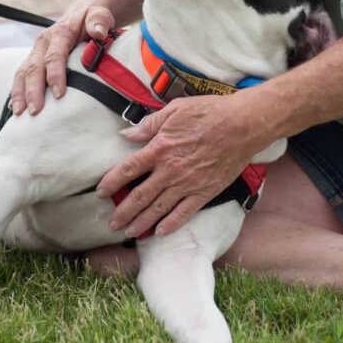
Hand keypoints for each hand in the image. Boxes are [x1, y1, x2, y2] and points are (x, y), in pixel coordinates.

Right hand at [10, 2, 113, 114]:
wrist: (82, 13)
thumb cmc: (92, 18)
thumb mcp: (99, 14)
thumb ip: (99, 20)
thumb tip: (99, 32)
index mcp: (59, 33)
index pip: (54, 55)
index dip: (55, 75)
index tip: (59, 95)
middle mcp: (43, 43)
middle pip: (34, 67)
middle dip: (33, 90)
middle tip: (35, 111)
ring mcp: (36, 52)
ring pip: (23, 73)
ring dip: (20, 93)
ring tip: (20, 113)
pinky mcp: (34, 60)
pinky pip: (21, 76)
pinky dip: (17, 91)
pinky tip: (15, 109)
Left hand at [96, 93, 262, 236]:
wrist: (242, 125)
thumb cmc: (209, 112)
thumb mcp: (175, 110)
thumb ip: (149, 124)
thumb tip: (127, 133)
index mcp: (160, 148)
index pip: (128, 169)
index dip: (112, 182)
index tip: (101, 192)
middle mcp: (170, 170)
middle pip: (140, 195)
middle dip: (123, 211)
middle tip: (112, 223)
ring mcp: (188, 184)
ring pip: (159, 209)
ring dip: (141, 222)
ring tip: (129, 232)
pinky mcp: (205, 192)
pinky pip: (184, 213)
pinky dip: (171, 224)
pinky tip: (160, 232)